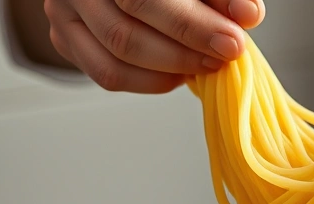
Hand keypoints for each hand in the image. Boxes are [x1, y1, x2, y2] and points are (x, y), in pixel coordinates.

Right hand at [44, 0, 265, 92]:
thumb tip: (249, 15)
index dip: (193, 25)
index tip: (234, 41)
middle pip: (128, 31)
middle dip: (186, 49)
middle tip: (225, 56)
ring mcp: (64, 11)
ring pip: (117, 56)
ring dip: (171, 68)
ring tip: (206, 64)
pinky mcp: (65, 38)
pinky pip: (108, 74)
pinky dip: (149, 81)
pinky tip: (177, 75)